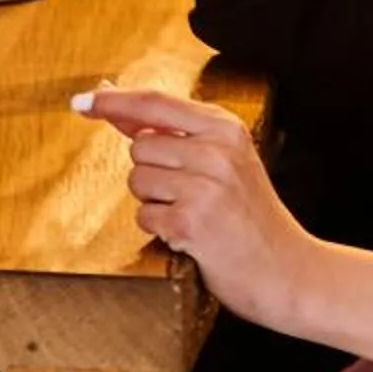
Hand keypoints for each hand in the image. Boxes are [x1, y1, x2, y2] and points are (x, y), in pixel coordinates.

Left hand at [78, 89, 323, 332]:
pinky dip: (160, 230)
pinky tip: (191, 236)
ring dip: (154, 202)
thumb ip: (175, 135)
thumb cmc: (251, 219)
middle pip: (139, 146)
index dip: (113, 99)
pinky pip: (144, 215)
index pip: (155, 102)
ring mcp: (205, 185)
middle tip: (189, 196)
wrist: (289, 272)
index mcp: (225, 128)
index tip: (83, 100)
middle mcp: (217, 150)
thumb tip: (119, 110)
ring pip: (138, 180)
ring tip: (193, 215)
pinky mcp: (192, 221)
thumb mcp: (225, 163)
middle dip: (151, 173)